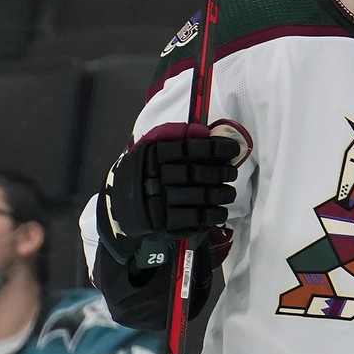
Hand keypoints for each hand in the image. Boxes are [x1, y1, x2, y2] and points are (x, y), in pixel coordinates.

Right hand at [96, 122, 243, 262]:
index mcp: (154, 154)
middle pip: (198, 173)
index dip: (216, 149)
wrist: (120, 205)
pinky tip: (220, 211)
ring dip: (222, 194)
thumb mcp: (152, 149)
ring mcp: (160, 200)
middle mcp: (156, 175)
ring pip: (200, 196)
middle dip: (222, 173)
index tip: (233, 150)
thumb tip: (205, 132)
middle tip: (232, 173)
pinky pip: (195, 218)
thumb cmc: (144, 172)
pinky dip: (213, 214)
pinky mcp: (164, 222)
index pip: (191, 148)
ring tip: (229, 193)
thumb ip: (177, 138)